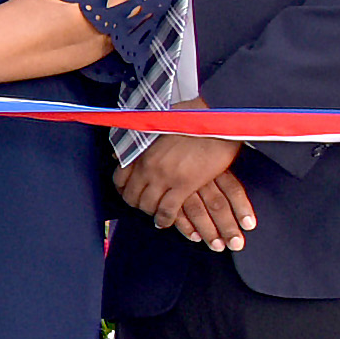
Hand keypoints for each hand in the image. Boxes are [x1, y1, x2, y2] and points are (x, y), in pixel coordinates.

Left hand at [113, 119, 253, 251]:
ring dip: (151, 213)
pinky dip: (165, 219)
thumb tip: (139, 136)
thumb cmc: (194, 116)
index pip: (120, 178)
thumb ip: (148, 135)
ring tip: (156, 217)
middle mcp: (148, 165)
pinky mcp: (185, 185)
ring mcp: (165, 176)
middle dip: (137, 205)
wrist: (218, 116)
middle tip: (145, 208)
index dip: (123, 190)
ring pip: (148, 205)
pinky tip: (167, 222)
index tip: (128, 194)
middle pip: (133, 196)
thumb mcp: (161, 124)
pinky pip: (168, 210)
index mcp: (142, 150)